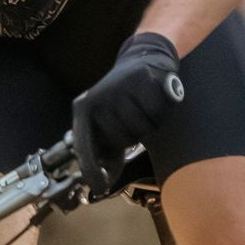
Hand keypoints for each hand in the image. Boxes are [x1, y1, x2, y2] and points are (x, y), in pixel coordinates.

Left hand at [71, 33, 185, 188]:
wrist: (143, 58)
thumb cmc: (123, 99)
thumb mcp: (108, 121)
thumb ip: (105, 149)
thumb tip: (100, 184)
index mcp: (84, 109)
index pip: (84, 144)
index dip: (90, 168)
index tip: (97, 186)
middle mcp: (99, 98)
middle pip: (122, 140)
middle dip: (132, 136)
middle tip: (132, 118)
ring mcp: (120, 88)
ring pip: (141, 129)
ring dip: (148, 124)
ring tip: (142, 107)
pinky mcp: (143, 80)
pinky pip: (156, 114)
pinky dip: (161, 112)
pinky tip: (155, 99)